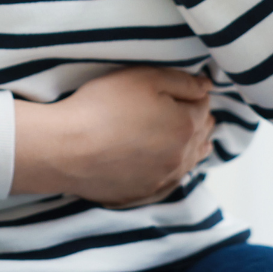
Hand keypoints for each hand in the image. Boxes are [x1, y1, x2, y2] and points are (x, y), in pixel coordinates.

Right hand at [11, 67, 216, 207]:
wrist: (65, 149)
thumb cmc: (102, 107)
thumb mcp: (144, 77)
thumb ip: (182, 81)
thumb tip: (207, 87)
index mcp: (186, 126)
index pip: (203, 106)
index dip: (194, 95)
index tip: (185, 90)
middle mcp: (180, 157)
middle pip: (200, 135)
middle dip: (198, 122)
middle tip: (192, 112)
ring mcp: (162, 179)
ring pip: (188, 162)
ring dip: (192, 148)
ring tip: (195, 141)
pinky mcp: (142, 194)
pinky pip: (168, 182)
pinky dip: (173, 170)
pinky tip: (169, 165)